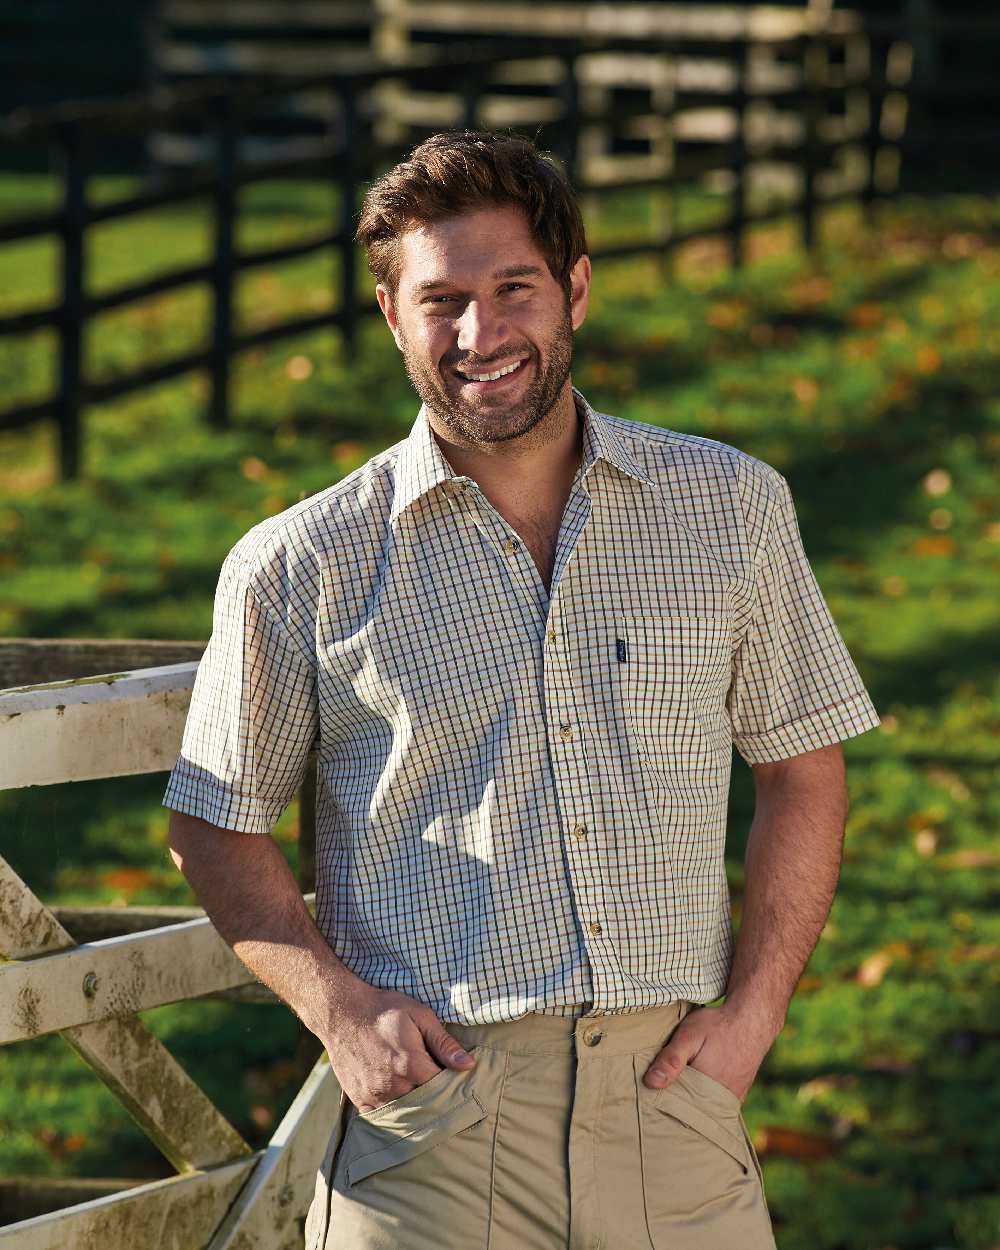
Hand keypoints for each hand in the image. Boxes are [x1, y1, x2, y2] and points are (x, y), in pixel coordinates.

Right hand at [323, 986, 475, 1113]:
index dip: (454, 1085)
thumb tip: (469, 1065)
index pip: (444, 1088)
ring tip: (423, 1094)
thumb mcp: (419, 1016)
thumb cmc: (384, 1010)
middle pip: (427, 1106)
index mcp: (412, 1064)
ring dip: (418, 1108)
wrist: (341, 1012)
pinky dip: (395, 1112)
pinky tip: (402, 1101)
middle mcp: (394, 1086)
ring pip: (406, 1114)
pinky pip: (384, 1117)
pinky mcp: (360, 1101)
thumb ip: (444, 1043)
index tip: (458, 1080)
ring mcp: (375, 1096)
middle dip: (438, 1100)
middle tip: (443, 1090)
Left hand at [642, 1003, 779, 1102]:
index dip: (658, 1101)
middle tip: (655, 1093)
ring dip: (687, 1101)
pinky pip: (713, 1105)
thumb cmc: (718, 1026)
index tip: (646, 1094)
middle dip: (671, 1104)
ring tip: (672, 1088)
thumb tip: (651, 1083)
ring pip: (701, 1109)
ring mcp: (729, 1102)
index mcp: (704, 1093)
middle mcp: (719, 1103)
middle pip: (687, 1111)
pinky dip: (701, 1099)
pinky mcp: (736, 1097)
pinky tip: (691, 1088)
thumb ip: (671, 1059)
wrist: (752, 1021)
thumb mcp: (689, 1036)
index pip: (674, 1108)